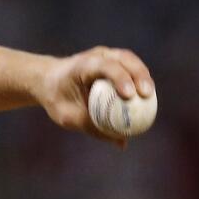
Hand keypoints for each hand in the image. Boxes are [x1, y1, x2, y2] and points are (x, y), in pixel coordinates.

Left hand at [34, 46, 154, 148]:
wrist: (48, 80)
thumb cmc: (56, 99)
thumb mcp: (68, 116)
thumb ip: (93, 127)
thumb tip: (122, 142)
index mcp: (81, 65)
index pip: (104, 66)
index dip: (119, 78)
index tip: (129, 95)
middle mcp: (96, 56)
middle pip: (123, 59)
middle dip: (139, 75)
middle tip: (147, 95)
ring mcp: (106, 55)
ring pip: (130, 60)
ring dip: (143, 75)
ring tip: (150, 96)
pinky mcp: (113, 60)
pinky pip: (130, 68)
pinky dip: (139, 78)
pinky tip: (146, 96)